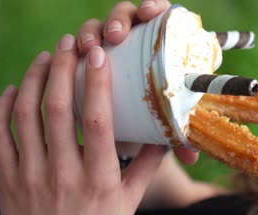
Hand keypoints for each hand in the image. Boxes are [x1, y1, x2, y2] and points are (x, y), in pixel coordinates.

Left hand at [0, 1, 175, 214]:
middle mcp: (62, 174)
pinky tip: (11, 90)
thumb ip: (147, 167)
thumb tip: (163, 136)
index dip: (97, 83)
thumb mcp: (129, 203)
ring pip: (23, 116)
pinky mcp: (7, 182)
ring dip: (31, 80)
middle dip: (61, 68)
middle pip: (55, 109)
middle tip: (70, 44)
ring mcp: (29, 177)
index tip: (98, 56)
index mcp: (98, 179)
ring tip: (44, 58)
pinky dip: (1, 108)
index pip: (97, 121)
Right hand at [76, 0, 198, 164]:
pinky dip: (69, 50)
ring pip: (96, 28)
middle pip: (125, 17)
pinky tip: (65, 57)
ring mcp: (107, 50)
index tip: (154, 13)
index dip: (154, 7)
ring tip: (89, 48)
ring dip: (90, 32)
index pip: (158, 16)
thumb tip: (192, 156)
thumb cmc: (150, 124)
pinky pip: (73, 48)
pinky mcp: (84, 61)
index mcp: (158, 48)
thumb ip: (177, 137)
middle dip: (118, 19)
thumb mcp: (163, 128)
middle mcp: (133, 43)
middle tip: (116, 36)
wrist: (123, 135)